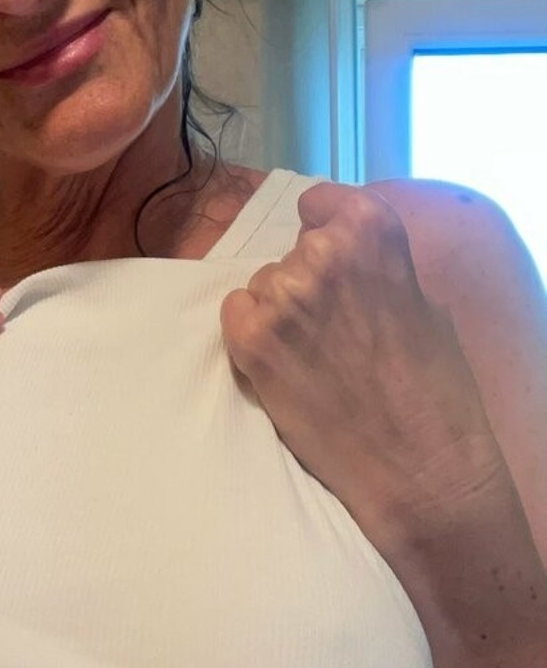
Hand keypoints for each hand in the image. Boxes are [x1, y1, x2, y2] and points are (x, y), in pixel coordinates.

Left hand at [218, 182, 499, 548]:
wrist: (418, 464)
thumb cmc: (433, 389)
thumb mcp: (423, 302)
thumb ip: (379, 268)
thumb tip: (350, 255)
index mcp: (371, 230)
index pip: (318, 203)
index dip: (320, 229)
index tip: (324, 253)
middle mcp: (321, 253)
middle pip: (289, 254)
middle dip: (304, 284)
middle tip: (331, 331)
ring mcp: (282, 295)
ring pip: (261, 287)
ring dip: (278, 315)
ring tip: (315, 359)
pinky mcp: (251, 339)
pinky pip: (234, 315)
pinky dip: (250, 337)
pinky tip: (284, 367)